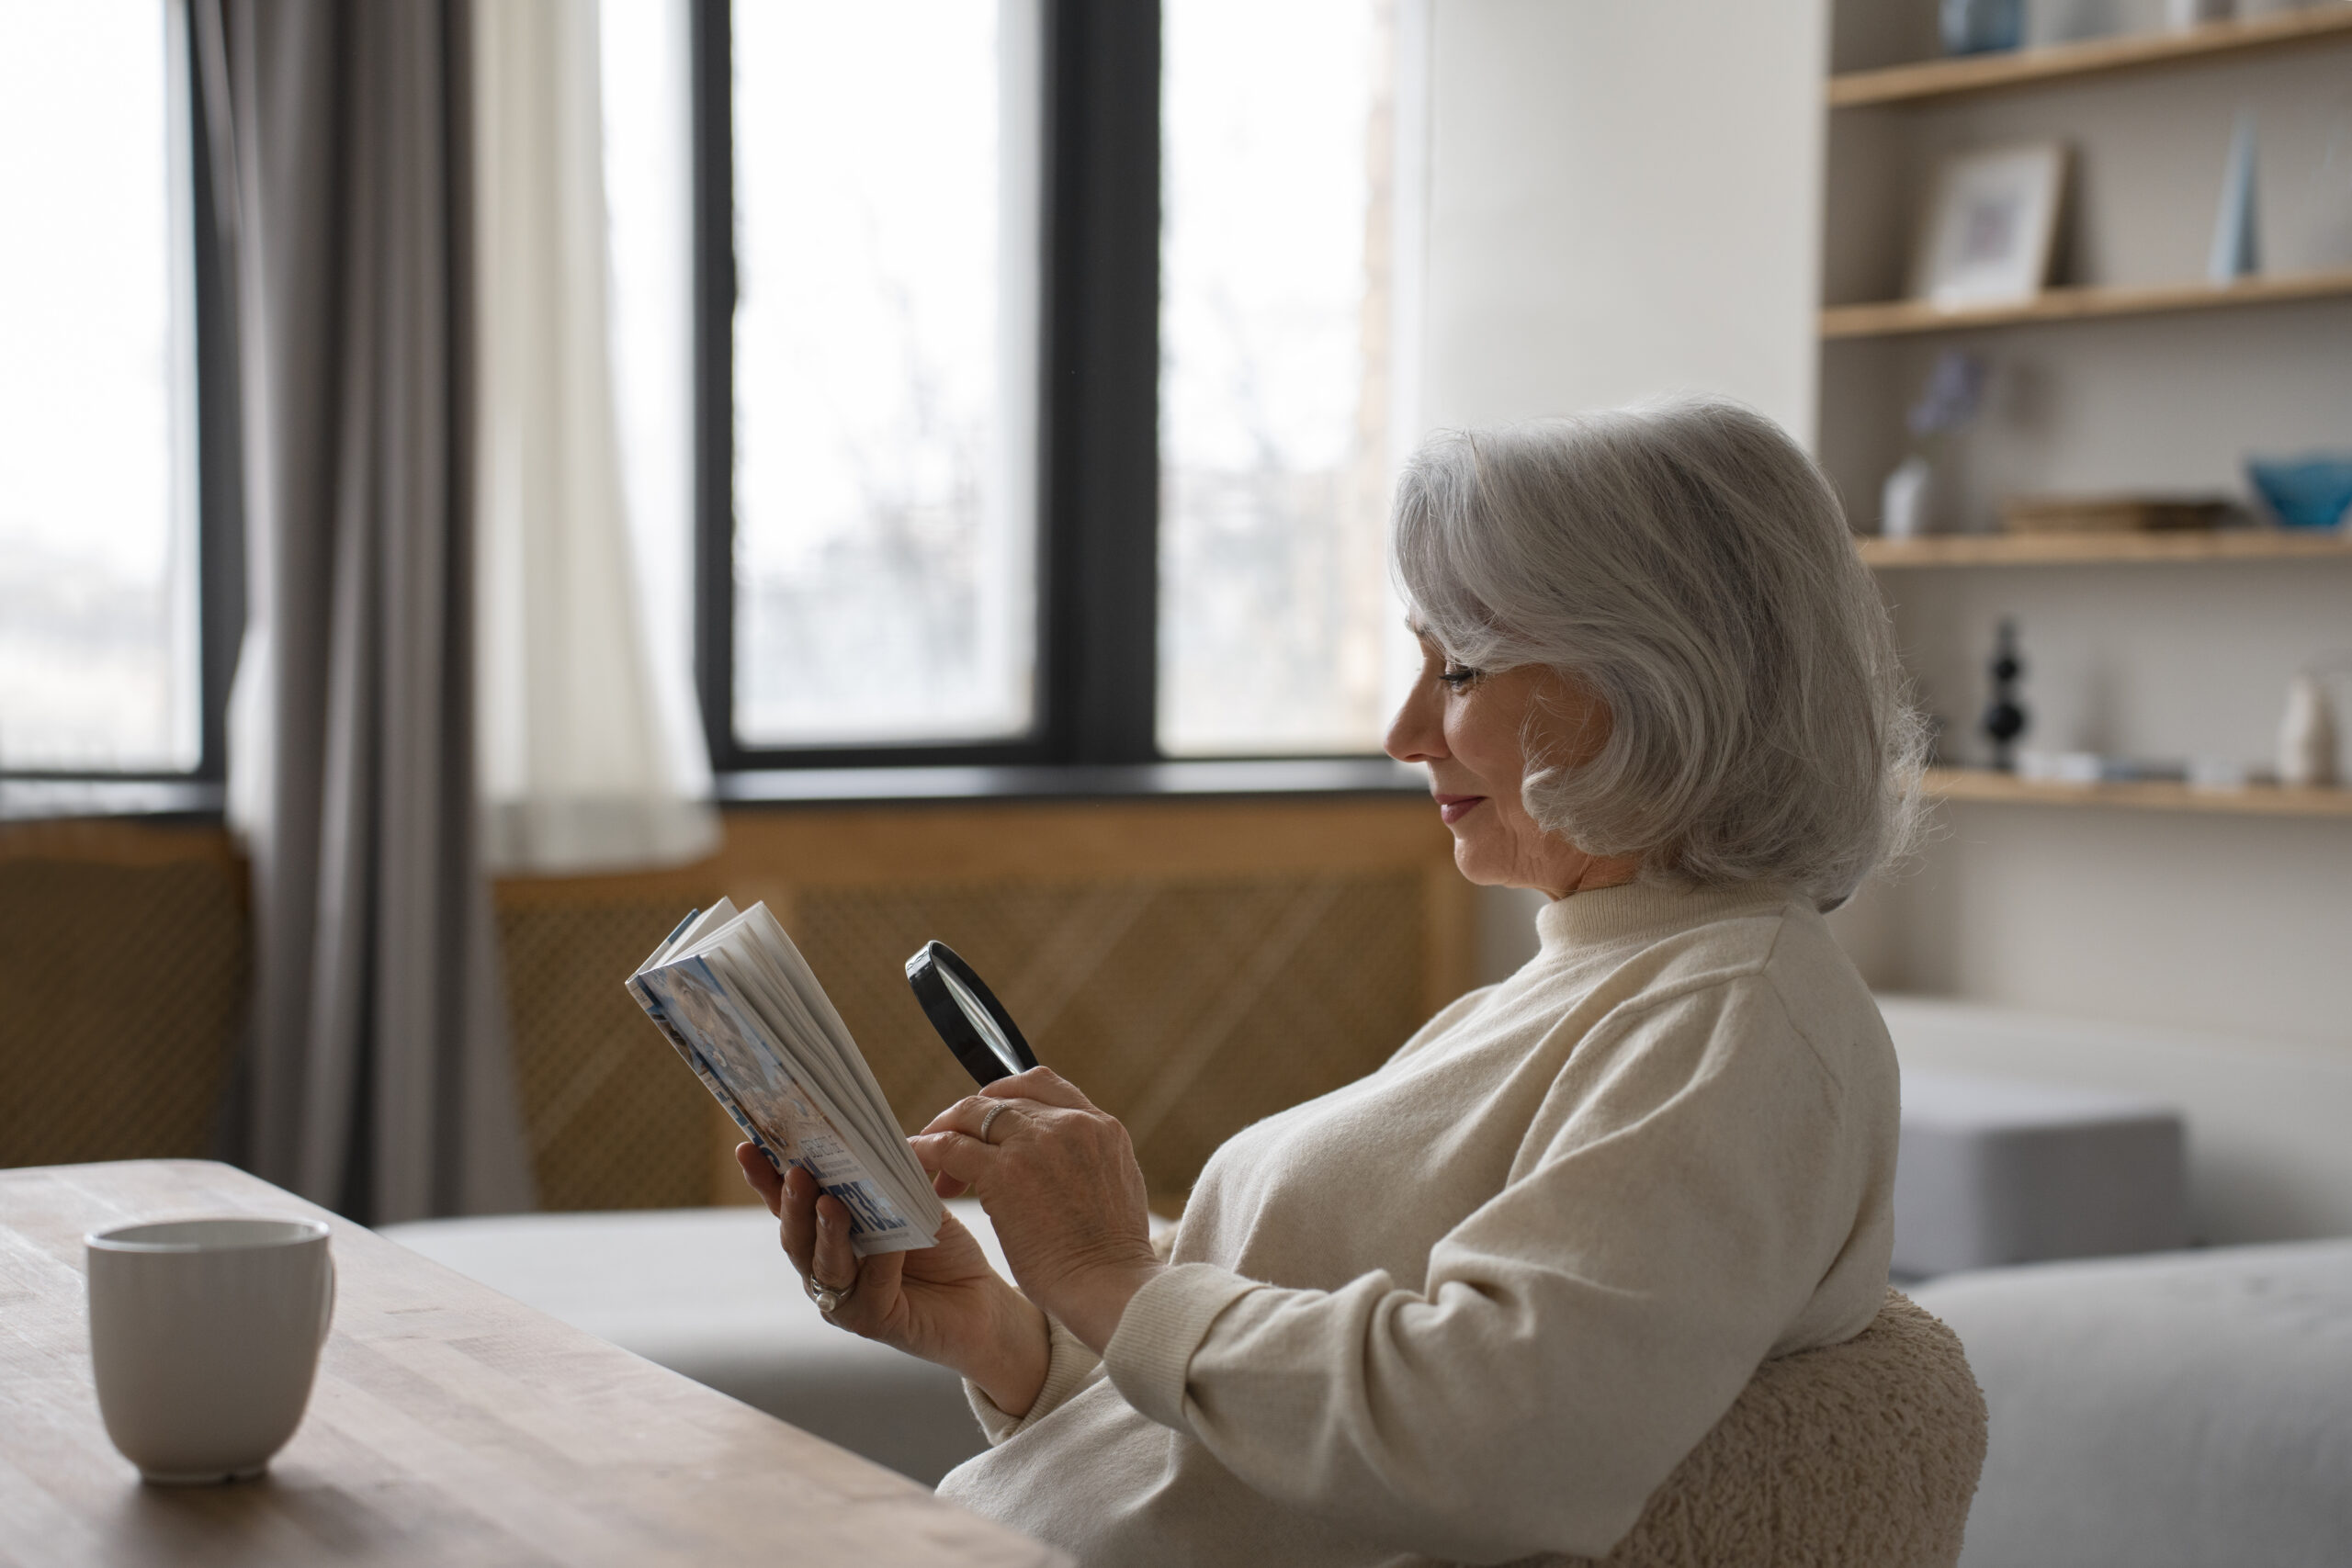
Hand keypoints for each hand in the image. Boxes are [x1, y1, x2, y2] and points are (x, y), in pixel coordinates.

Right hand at [735, 1145, 1049, 1415]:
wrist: (980, 1301)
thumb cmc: (940, 1250)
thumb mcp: (910, 1203)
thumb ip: (884, 1177)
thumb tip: (865, 1133)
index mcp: (826, 1236)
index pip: (789, 1204)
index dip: (766, 1178)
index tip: (749, 1147)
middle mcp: (825, 1271)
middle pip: (796, 1236)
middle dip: (792, 1202)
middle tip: (796, 1172)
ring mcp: (844, 1301)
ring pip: (824, 1265)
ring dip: (824, 1231)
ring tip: (827, 1202)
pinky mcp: (875, 1321)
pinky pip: (871, 1287)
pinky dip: (880, 1261)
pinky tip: (889, 1243)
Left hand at [911, 1068, 1161, 1352]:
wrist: (1111, 1286)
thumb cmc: (1111, 1257)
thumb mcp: (1116, 1186)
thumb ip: (1087, 1160)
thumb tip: (1058, 1161)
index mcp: (1101, 1126)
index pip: (1041, 1084)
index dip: (1005, 1096)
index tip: (986, 1118)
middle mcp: (1070, 1123)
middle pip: (1002, 1099)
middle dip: (972, 1121)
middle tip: (952, 1148)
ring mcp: (1036, 1143)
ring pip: (973, 1115)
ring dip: (946, 1131)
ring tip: (929, 1158)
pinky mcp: (1005, 1171)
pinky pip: (950, 1146)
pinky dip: (926, 1150)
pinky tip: (913, 1162)